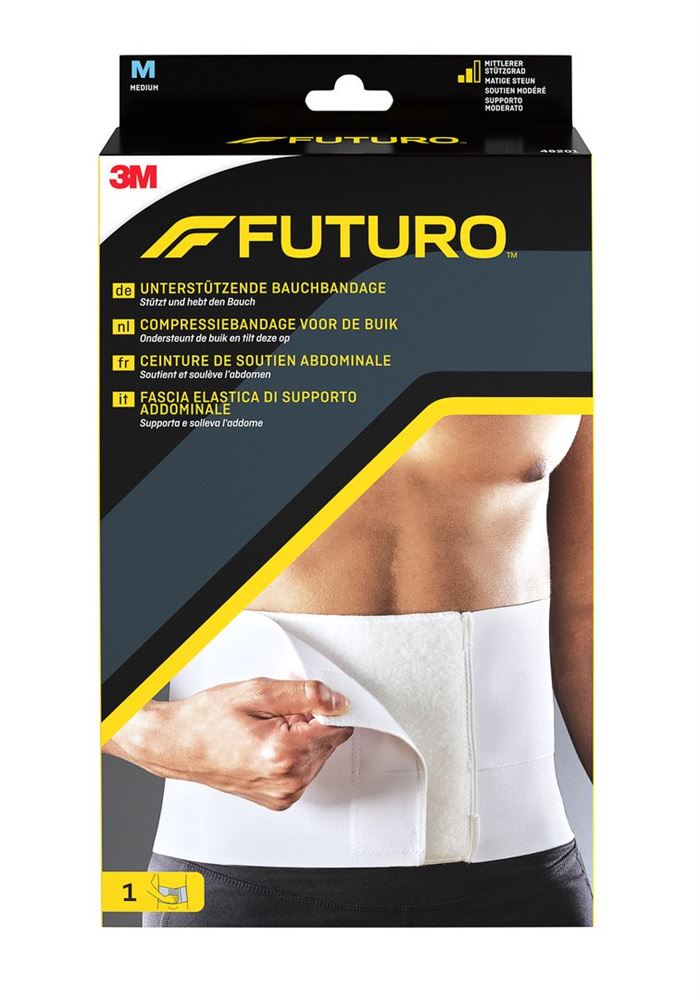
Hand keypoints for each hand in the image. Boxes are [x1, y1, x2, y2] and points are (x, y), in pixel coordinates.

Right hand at [104, 678, 352, 810]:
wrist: (179, 745)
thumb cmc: (207, 721)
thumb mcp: (257, 692)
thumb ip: (305, 694)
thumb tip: (338, 701)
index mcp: (283, 753)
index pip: (337, 727)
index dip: (325, 706)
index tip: (310, 698)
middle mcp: (288, 780)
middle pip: (329, 742)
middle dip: (311, 721)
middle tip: (278, 712)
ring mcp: (284, 794)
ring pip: (319, 756)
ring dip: (303, 737)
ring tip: (269, 728)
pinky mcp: (281, 799)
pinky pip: (305, 770)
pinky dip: (294, 754)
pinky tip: (268, 743)